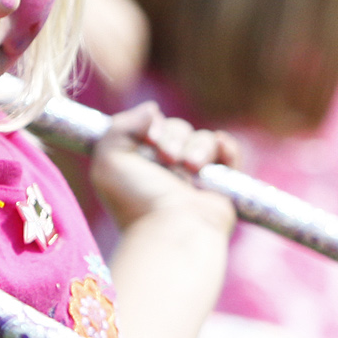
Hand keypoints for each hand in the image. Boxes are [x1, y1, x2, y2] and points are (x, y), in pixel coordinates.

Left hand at [90, 103, 238, 235]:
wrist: (174, 229)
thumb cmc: (138, 200)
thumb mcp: (109, 160)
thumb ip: (120, 126)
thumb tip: (153, 109)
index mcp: (141, 163)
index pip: (151, 126)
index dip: (151, 126)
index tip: (148, 139)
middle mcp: (168, 169)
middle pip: (178, 128)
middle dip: (173, 137)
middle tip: (168, 158)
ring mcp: (195, 176)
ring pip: (203, 138)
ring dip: (198, 147)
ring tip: (191, 168)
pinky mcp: (220, 183)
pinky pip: (228, 152)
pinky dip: (226, 147)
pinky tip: (221, 149)